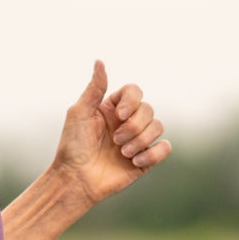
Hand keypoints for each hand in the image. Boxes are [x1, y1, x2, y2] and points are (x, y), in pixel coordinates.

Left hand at [51, 60, 169, 204]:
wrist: (76, 179)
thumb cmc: (73, 146)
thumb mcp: (79, 112)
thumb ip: (95, 88)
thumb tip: (100, 60)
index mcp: (113, 108)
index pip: (135, 91)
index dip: (131, 101)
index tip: (118, 115)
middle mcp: (127, 122)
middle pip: (148, 109)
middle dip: (133, 126)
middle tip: (115, 141)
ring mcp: (138, 140)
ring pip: (158, 127)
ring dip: (140, 141)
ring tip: (122, 154)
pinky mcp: (146, 159)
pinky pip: (165, 148)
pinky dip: (152, 154)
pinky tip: (134, 163)